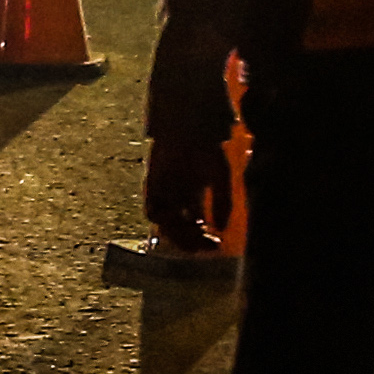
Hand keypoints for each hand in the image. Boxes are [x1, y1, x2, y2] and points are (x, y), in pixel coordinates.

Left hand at [143, 134, 232, 251]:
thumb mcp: (221, 176)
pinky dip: (164, 220)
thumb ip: (222, 201)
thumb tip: (221, 228)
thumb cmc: (207, 149)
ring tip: (196, 236)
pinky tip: (181, 221)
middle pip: (180, 230)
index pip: (195, 226)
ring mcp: (162, 192)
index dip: (204, 238)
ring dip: (179, 235)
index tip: (217, 244)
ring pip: (166, 225)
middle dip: (193, 241)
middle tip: (207, 246)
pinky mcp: (151, 185)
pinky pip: (152, 211)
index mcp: (192, 196)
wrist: (190, 128)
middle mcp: (175, 198)